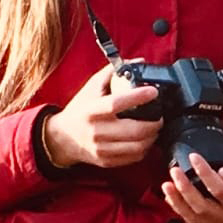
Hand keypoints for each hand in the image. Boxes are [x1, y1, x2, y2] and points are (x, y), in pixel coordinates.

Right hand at [41, 62, 161, 169]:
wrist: (61, 138)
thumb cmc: (80, 109)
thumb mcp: (91, 87)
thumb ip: (113, 72)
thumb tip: (138, 62)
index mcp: (92, 110)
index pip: (117, 103)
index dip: (138, 97)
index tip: (153, 91)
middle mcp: (96, 131)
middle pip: (134, 130)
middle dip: (155, 123)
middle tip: (161, 115)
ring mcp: (101, 149)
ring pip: (137, 147)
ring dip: (153, 137)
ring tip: (155, 128)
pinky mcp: (106, 161)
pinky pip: (133, 158)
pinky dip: (145, 149)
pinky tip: (146, 139)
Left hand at [162, 154, 222, 222]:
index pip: (220, 190)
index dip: (205, 173)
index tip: (194, 157)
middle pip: (202, 206)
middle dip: (185, 189)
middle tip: (175, 171)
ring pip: (194, 217)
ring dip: (178, 201)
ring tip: (167, 185)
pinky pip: (195, 220)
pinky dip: (181, 209)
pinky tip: (172, 197)